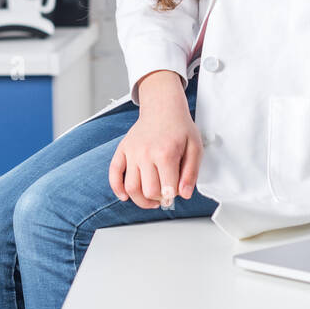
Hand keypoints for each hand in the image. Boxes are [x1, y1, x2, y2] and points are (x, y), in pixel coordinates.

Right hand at [109, 89, 202, 208]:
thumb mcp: (195, 148)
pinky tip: (125, 196)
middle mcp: (146, 154)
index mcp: (165, 154)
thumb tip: (184, 195)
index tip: (176, 192)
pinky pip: (114, 173)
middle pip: (148, 191)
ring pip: (131, 188)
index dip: (173, 195)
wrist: (163, 107)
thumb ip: (191, 173)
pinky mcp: (122, 150)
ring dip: (141, 201)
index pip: (167, 189)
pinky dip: (117, 188)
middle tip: (165, 194)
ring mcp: (132, 152)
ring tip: (151, 200)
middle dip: (159, 198)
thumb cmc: (179, 127)